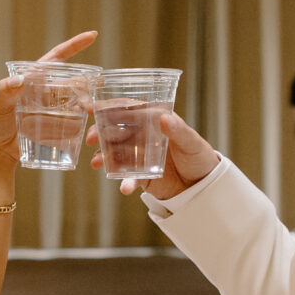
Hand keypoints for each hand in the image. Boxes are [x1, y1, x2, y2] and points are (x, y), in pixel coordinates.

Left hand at [0, 31, 97, 170]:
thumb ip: (5, 92)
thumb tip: (18, 80)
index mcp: (34, 79)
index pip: (57, 58)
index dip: (74, 45)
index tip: (92, 35)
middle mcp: (47, 90)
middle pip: (72, 81)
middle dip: (85, 85)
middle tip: (89, 98)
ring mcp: (53, 107)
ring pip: (76, 99)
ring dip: (85, 103)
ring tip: (90, 112)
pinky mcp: (57, 124)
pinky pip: (74, 119)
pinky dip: (81, 120)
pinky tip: (86, 126)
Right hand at [93, 110, 218, 199]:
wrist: (203, 186)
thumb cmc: (199, 156)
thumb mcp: (192, 141)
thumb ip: (178, 130)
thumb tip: (164, 118)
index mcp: (153, 120)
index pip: (128, 109)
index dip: (110, 106)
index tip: (93, 107)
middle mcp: (142, 136)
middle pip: (115, 130)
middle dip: (99, 132)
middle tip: (91, 138)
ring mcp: (138, 155)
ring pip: (115, 153)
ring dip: (103, 156)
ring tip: (96, 163)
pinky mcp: (140, 175)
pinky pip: (128, 177)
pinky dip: (124, 182)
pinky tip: (124, 188)